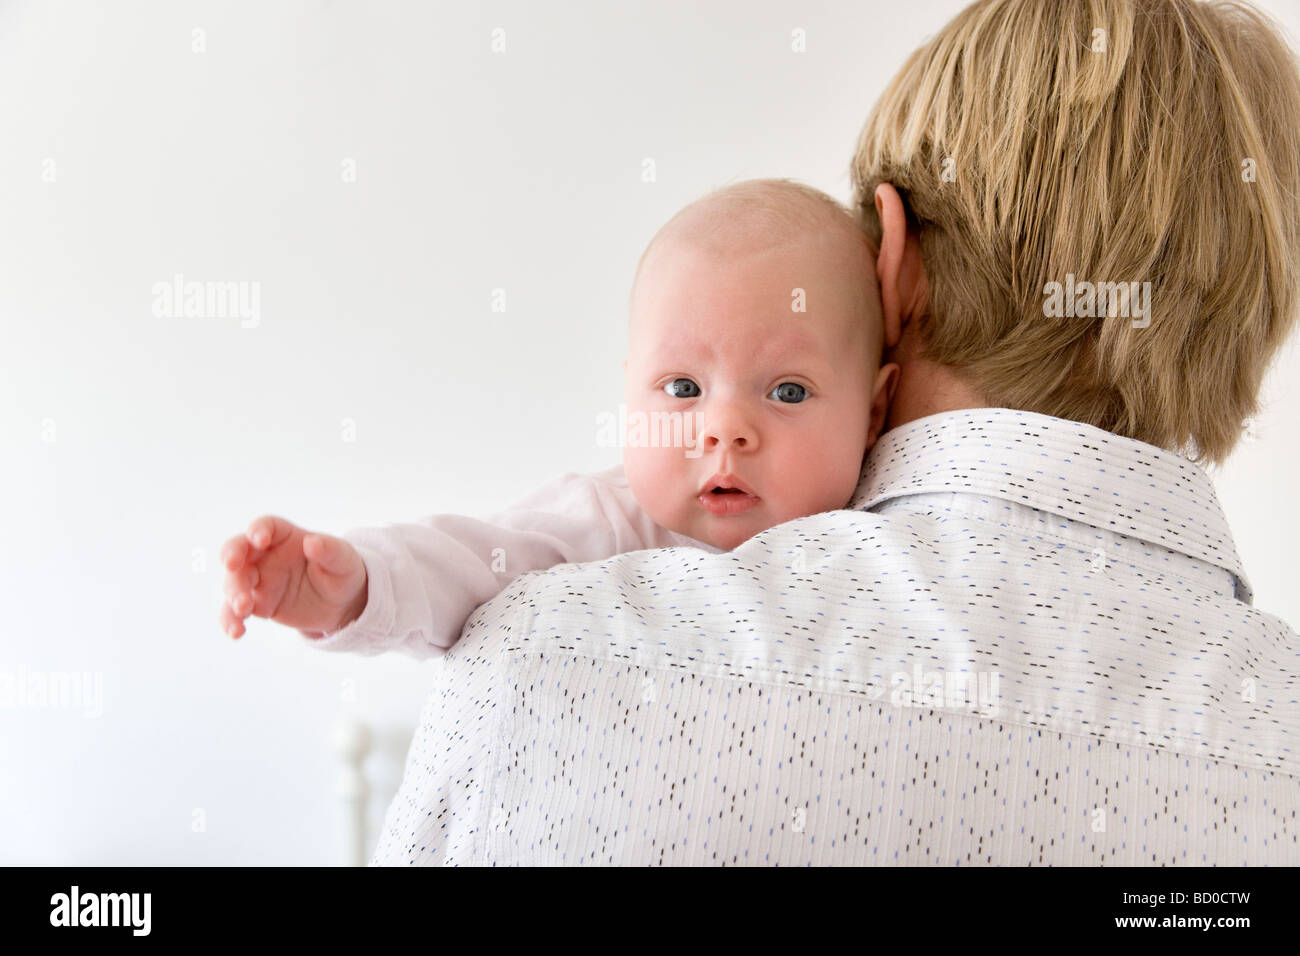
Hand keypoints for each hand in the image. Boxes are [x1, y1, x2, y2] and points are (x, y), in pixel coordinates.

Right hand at [218, 516, 367, 639]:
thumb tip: (312, 542)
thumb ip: (329, 550)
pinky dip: (231, 620)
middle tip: (232, 566)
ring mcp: (258, 580)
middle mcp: (265, 555)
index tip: (258, 539)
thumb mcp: (343, 560)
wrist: (340, 604)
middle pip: (239, 550)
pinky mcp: (256, 604)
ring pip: (234, 582)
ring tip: (243, 609)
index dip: (258, 529)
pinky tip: (236, 632)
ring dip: (233, 593)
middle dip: (232, 556)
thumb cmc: (341, 572)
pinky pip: (235, 611)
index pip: (266, 526)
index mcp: (285, 537)